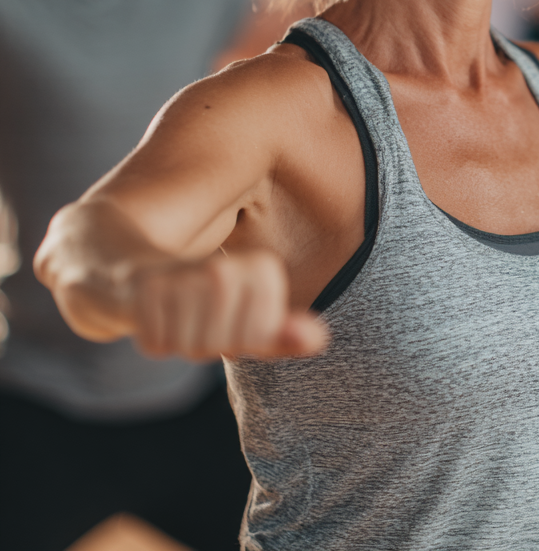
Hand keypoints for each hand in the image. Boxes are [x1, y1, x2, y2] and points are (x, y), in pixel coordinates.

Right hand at [130, 250, 328, 360]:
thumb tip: (318, 339)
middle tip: (201, 319)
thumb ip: (286, 333)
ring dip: (184, 343)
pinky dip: (157, 339)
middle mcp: (226, 267)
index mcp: (262, 268)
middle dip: (212, 344)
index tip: (231, 317)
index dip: (243, 340)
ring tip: (181, 315)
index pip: (260, 337)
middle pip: (225, 344)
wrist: (143, 273)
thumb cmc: (211, 303)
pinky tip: (158, 314)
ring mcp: (186, 275)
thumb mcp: (253, 318)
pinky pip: (160, 344)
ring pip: (192, 348)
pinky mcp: (148, 287)